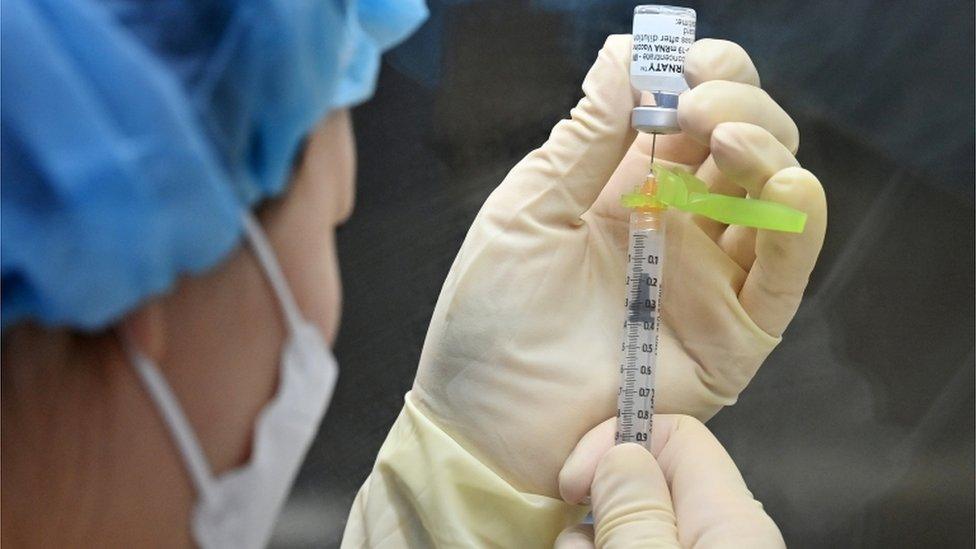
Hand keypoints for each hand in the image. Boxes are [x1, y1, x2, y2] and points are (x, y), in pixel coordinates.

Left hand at [411, 36, 826, 496]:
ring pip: (775, 195)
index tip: (679, 61)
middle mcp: (680, 223)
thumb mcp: (528, 211)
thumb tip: (627, 52)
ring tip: (722, 133)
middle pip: (745, 141)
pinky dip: (798, 223)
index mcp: (628, 186)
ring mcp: (710, 276)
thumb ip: (583, 138)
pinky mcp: (734, 333)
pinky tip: (783, 185)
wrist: (486, 423)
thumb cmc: (492, 318)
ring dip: (767, 148)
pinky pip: (785, 271)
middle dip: (735, 102)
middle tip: (693, 104)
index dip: (701, 73)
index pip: (693, 109)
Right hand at [556, 415, 784, 547]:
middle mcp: (722, 535)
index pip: (677, 433)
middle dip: (597, 496)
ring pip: (636, 525)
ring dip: (591, 535)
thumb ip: (635, 512)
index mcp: (731, 518)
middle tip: (566, 529)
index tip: (570, 483)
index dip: (616, 441)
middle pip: (648, 482)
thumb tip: (622, 451)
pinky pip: (641, 547)